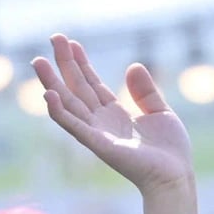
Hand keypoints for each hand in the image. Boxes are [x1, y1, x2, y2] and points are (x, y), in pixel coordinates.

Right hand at [34, 35, 194, 195]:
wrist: (175, 177)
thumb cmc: (170, 151)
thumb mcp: (161, 112)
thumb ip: (145, 91)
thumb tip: (133, 65)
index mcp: (115, 113)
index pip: (92, 84)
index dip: (82, 63)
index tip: (71, 42)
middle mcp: (101, 121)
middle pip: (77, 88)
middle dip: (64, 64)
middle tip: (54, 37)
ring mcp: (97, 133)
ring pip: (69, 104)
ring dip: (52, 83)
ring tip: (38, 61)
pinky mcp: (98, 145)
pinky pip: (74, 126)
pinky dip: (59, 112)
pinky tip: (49, 94)